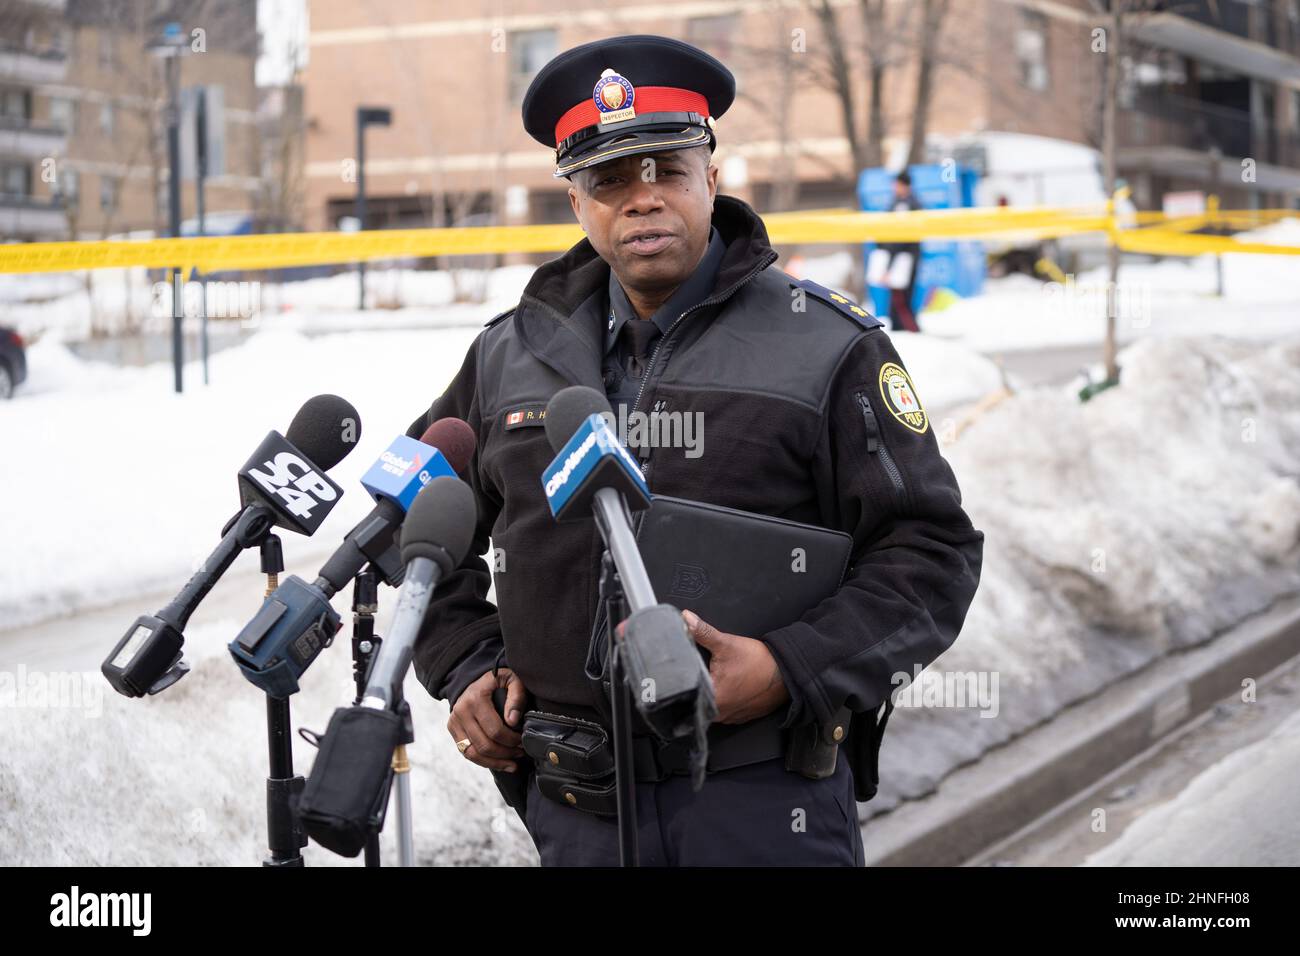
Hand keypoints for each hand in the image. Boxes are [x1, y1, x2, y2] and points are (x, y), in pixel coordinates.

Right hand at [446, 667, 526, 771]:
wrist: (473, 680)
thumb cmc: (497, 682)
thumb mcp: (511, 680)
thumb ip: (516, 697)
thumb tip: (513, 721)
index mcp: (475, 699)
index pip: (494, 730)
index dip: (511, 740)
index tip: (523, 742)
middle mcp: (461, 712)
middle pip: (484, 745)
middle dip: (505, 753)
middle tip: (520, 753)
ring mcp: (454, 722)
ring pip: (473, 754)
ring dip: (495, 762)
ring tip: (512, 764)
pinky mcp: (453, 731)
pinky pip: (466, 753)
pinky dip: (484, 761)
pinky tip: (499, 763)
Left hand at [682, 609, 789, 724]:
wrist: (787, 672)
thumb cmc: (758, 661)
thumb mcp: (727, 644)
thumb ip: (703, 632)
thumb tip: (686, 618)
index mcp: (712, 699)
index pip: (686, 695)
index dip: (682, 682)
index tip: (681, 673)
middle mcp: (720, 714)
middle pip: (698, 701)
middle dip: (697, 687)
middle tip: (702, 672)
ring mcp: (731, 718)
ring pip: (712, 707)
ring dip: (711, 695)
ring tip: (716, 680)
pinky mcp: (741, 717)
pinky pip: (726, 711)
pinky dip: (725, 700)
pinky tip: (728, 688)